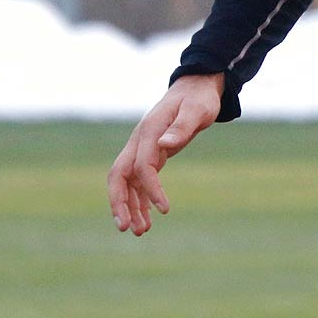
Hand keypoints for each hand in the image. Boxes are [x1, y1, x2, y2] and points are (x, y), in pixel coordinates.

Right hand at [107, 73, 222, 235]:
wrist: (197, 86)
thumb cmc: (199, 98)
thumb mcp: (197, 111)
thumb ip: (181, 127)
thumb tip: (164, 145)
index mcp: (149, 131)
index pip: (142, 167)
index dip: (151, 190)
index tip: (165, 209)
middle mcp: (140, 141)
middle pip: (118, 176)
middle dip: (119, 203)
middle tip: (126, 228)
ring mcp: (142, 147)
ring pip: (127, 182)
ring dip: (131, 207)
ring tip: (141, 232)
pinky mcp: (150, 153)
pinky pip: (139, 180)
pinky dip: (141, 199)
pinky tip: (148, 217)